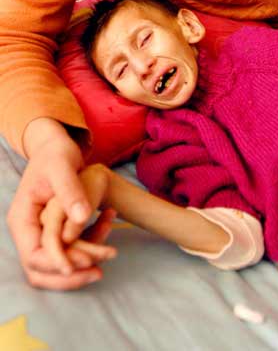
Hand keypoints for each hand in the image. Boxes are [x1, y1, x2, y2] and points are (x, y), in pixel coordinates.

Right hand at [7, 122, 105, 289]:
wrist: (57, 147)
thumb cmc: (55, 153)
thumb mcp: (61, 166)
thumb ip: (69, 191)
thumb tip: (82, 218)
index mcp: (22, 219)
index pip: (33, 256)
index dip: (58, 264)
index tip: (86, 261)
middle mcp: (29, 231)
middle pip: (41, 270)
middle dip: (70, 275)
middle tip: (99, 270)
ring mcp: (41, 232)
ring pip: (58, 264)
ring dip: (84, 262)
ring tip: (111, 251)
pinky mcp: (57, 230)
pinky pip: (71, 248)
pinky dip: (90, 243)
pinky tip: (110, 223)